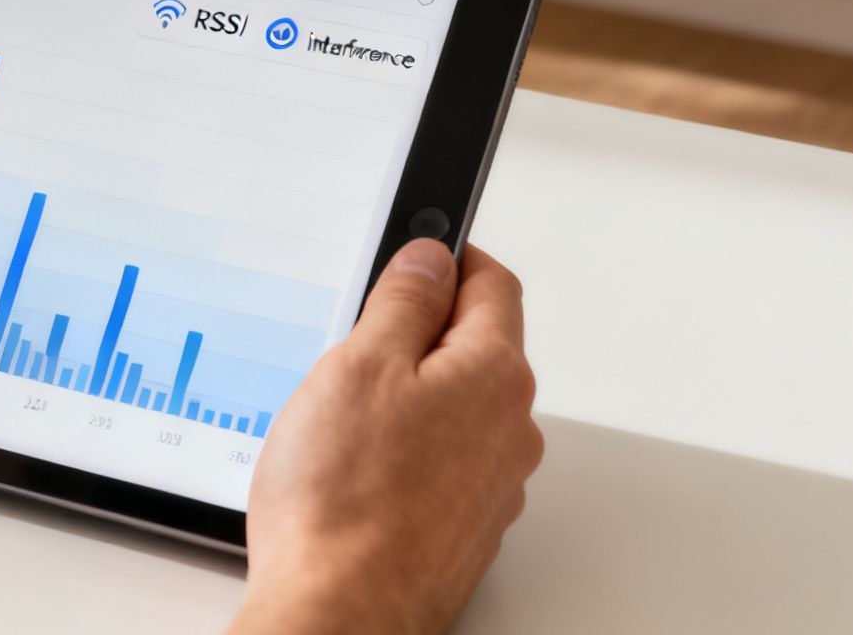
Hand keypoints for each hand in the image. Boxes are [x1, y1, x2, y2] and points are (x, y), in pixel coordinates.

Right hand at [232, 241, 541, 634]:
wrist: (341, 612)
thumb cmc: (343, 500)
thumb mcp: (358, 365)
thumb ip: (403, 302)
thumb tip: (430, 259)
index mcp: (494, 375)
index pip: (493, 284)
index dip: (451, 257)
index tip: (416, 253)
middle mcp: (510, 430)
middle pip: (476, 348)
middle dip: (420, 334)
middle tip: (354, 343)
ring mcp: (493, 486)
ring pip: (457, 411)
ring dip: (412, 399)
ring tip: (342, 421)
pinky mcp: (465, 529)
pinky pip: (442, 465)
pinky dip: (407, 455)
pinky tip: (354, 472)